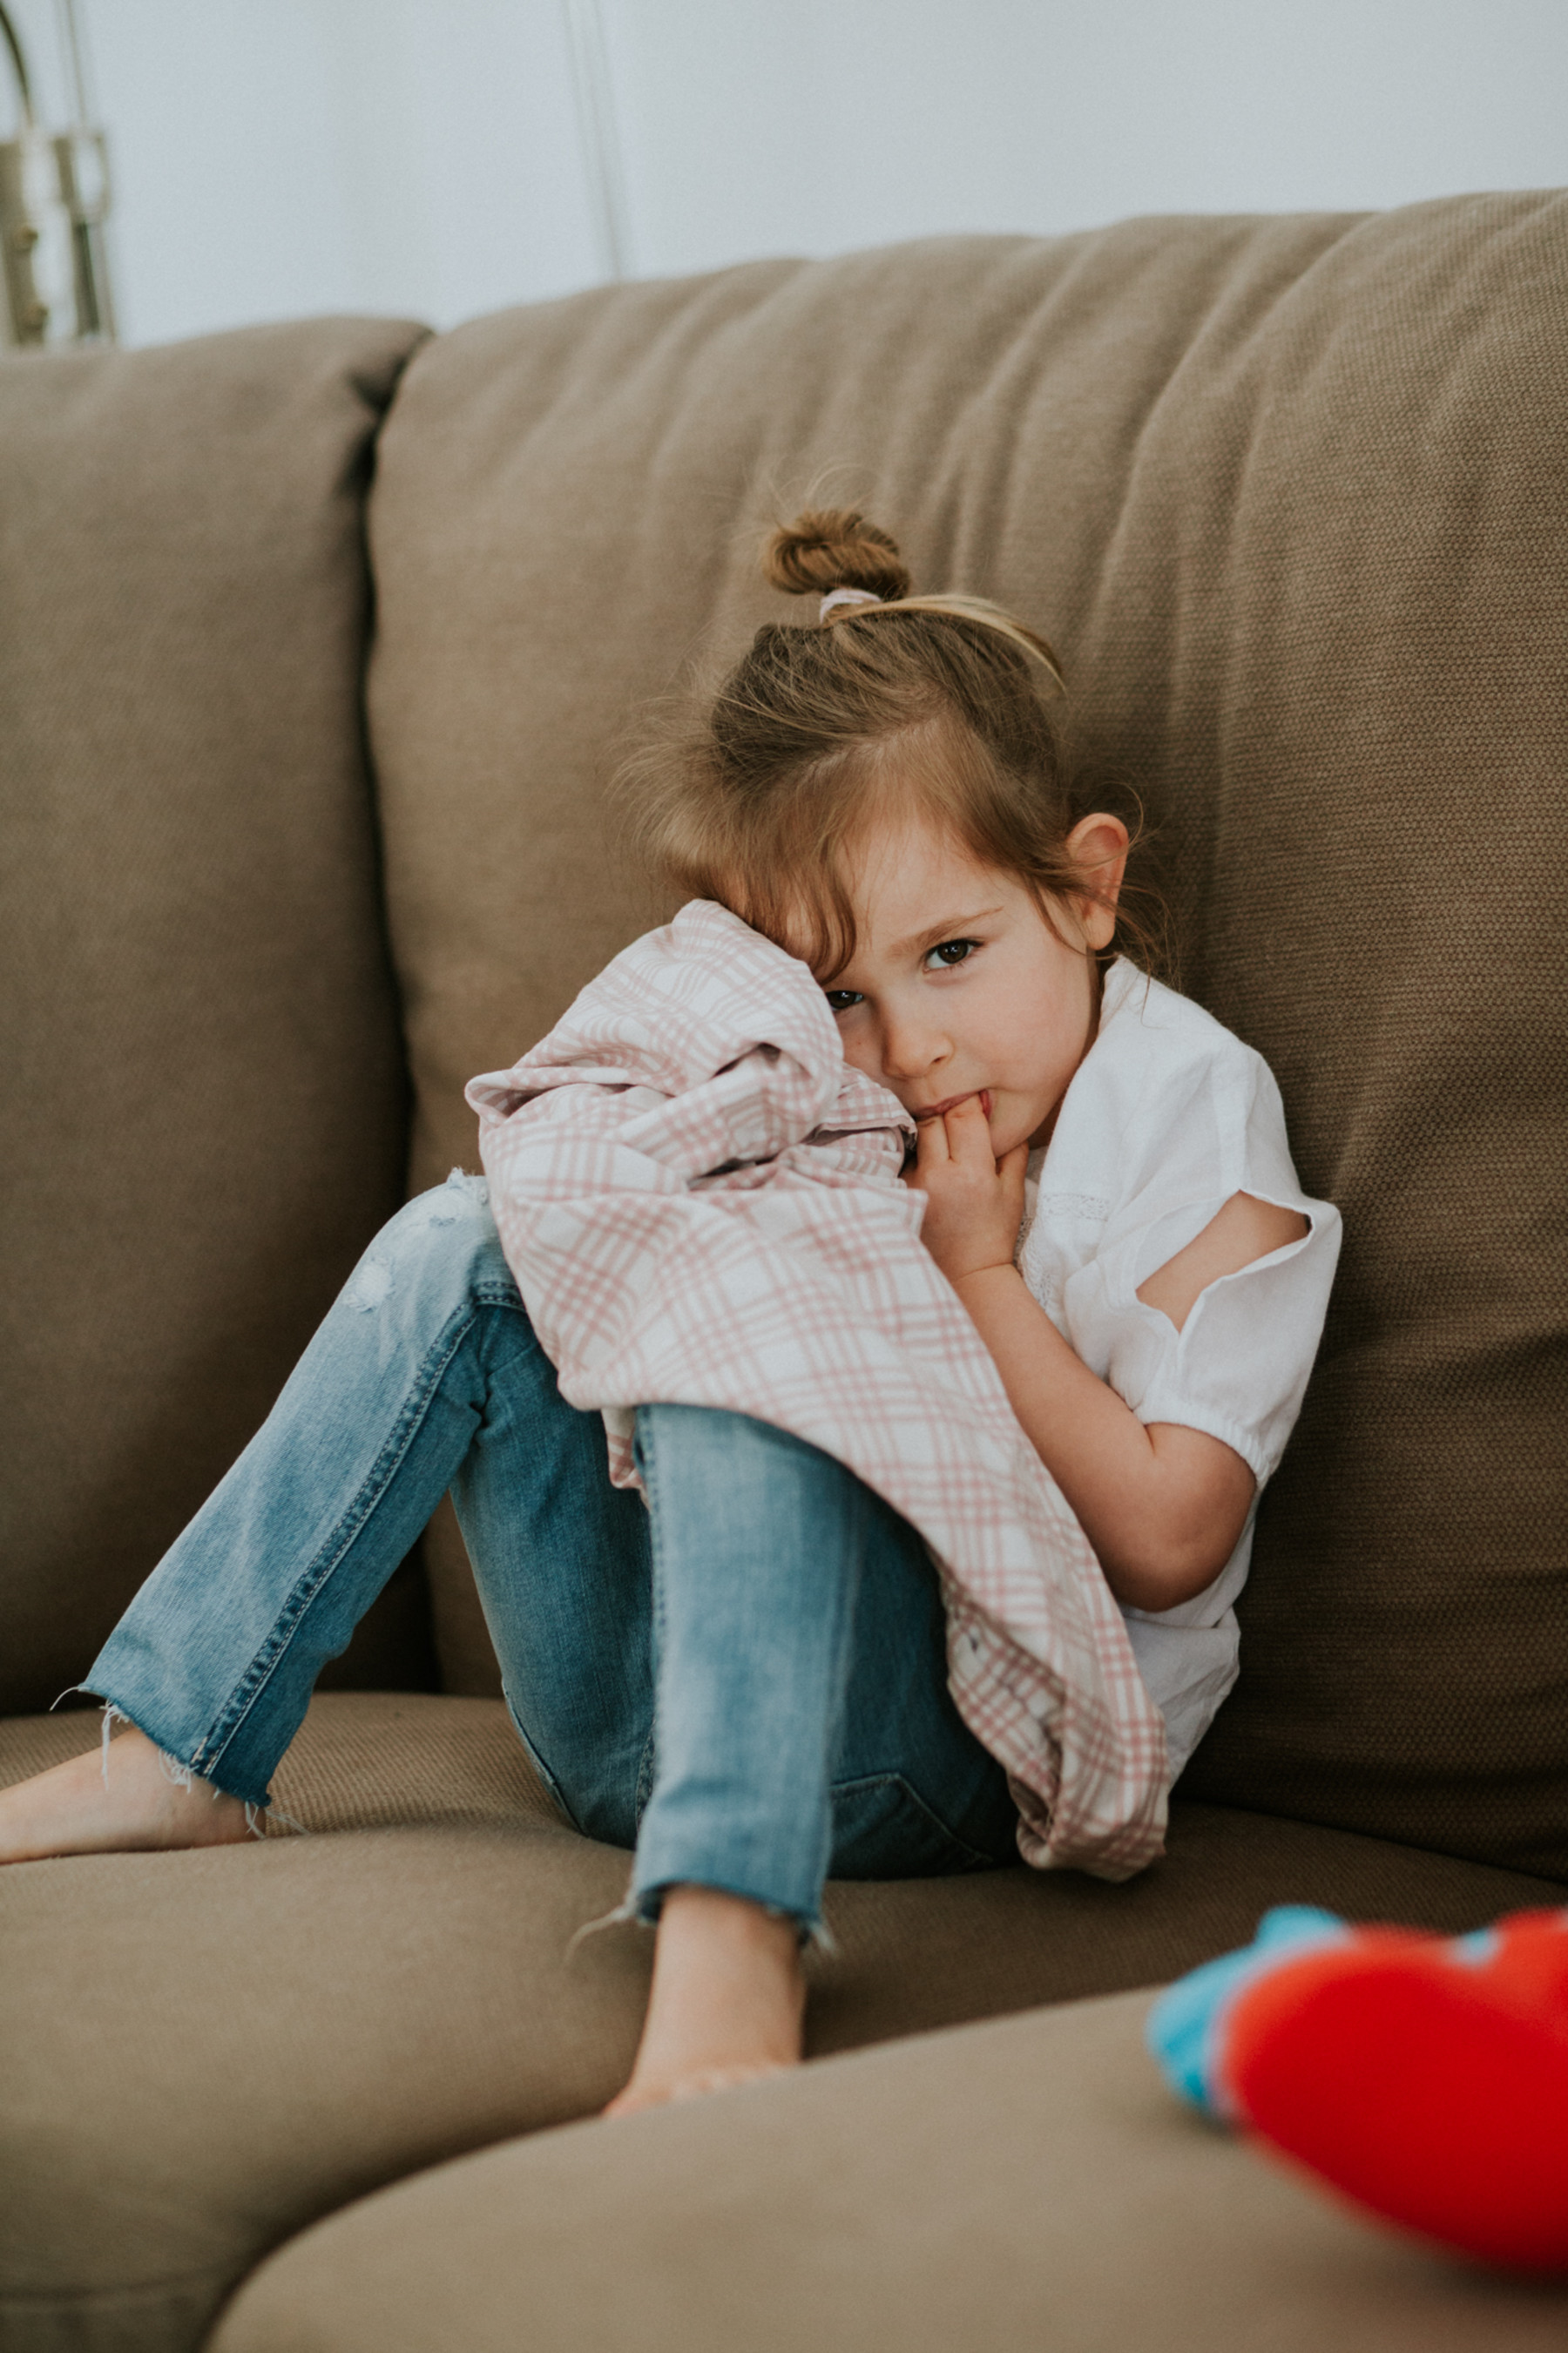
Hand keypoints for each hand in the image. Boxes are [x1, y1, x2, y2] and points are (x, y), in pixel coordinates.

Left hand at [904, 1094, 1028, 1286]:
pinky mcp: (896, 1193)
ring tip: (941, 1149)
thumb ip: (1011, 1147)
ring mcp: (912, 1185)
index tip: (971, 1103)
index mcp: (973, 1172)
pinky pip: (902, 1158)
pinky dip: (914, 1156)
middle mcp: (938, 1175)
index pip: (962, 1113)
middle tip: (953, 1121)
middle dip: (943, 1113)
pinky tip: (926, 1167)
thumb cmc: (993, 1233)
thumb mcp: (1013, 1190)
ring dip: (927, 1135)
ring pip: (914, 1136)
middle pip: (932, 1118)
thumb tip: (996, 1110)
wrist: (966, 1276)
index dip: (967, 1102)